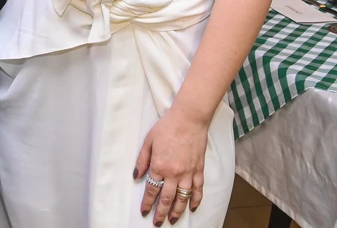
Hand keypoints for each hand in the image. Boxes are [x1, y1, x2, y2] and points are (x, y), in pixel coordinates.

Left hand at [134, 108, 208, 225]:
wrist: (188, 119)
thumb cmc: (167, 127)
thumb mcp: (148, 142)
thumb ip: (142, 161)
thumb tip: (136, 176)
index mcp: (159, 166)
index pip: (152, 190)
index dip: (147, 203)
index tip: (144, 212)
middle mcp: (174, 174)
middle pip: (166, 199)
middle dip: (161, 213)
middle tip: (158, 223)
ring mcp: (188, 173)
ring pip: (183, 198)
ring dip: (177, 211)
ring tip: (172, 219)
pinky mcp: (199, 170)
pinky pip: (198, 189)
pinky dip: (196, 200)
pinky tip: (192, 208)